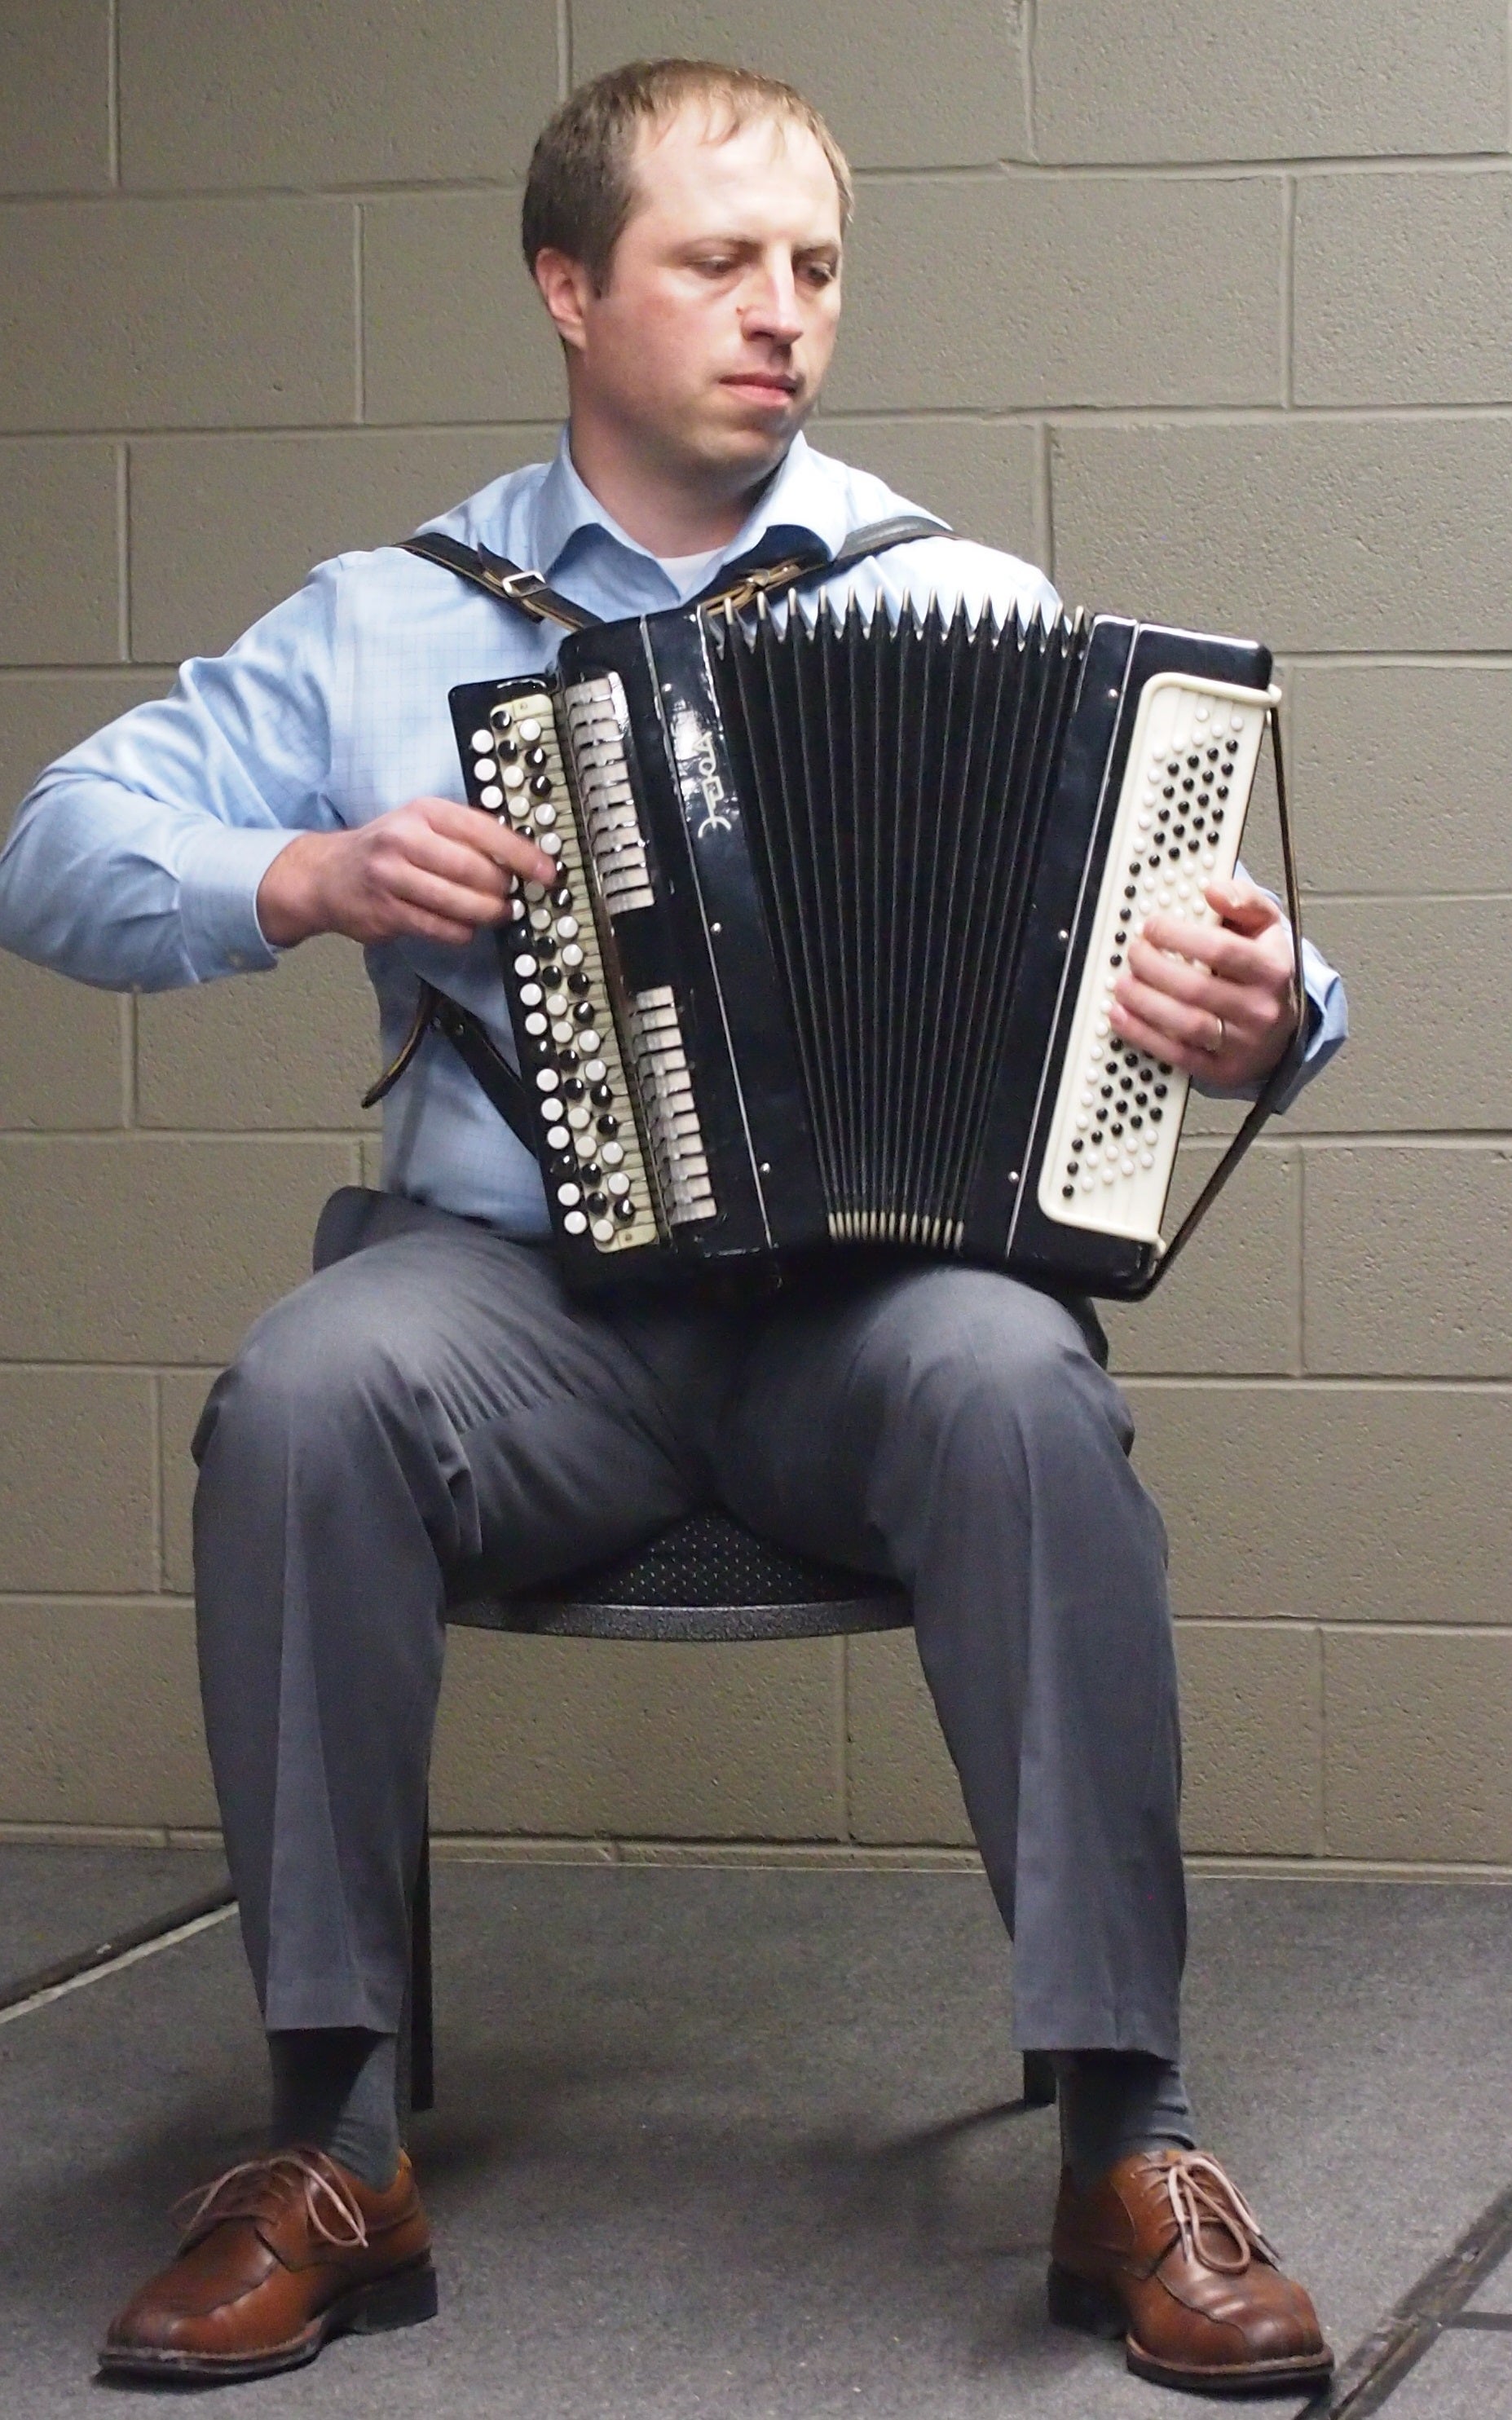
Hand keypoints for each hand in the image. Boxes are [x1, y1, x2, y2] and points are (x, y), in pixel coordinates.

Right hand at [256, 799, 555, 948]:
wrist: (326, 874)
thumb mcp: (421, 823)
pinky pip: (442, 929)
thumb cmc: (385, 849)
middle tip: (513, 897)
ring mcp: (394, 877)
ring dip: (488, 915)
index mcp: (425, 812)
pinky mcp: (387, 912)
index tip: (547, 873)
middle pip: (477, 872)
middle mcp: (407, 840)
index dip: (522, 855)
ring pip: (461, 904)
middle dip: (504, 890)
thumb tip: (521, 859)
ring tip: (497, 913)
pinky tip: (464, 926)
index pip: (485, 831)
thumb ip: (465, 836)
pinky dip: (462, 932)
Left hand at [1110, 876, 1298, 1087]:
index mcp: (1273, 969)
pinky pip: (1178, 1056)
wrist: (1286, 1029)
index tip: (1153, 926)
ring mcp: (1244, 1045)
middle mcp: (1262, 1009)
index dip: (1179, 936)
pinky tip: (1121, 1015)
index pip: (1222, 950)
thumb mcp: (1266, 929)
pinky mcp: (1224, 1071)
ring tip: (1122, 982)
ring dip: (1144, 1002)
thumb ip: (1244, 901)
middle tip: (1133, 952)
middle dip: (1154, 968)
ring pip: (1186, 1024)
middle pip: (1197, 988)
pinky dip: (1143, 1035)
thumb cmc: (1264, 972)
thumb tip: (1213, 890)